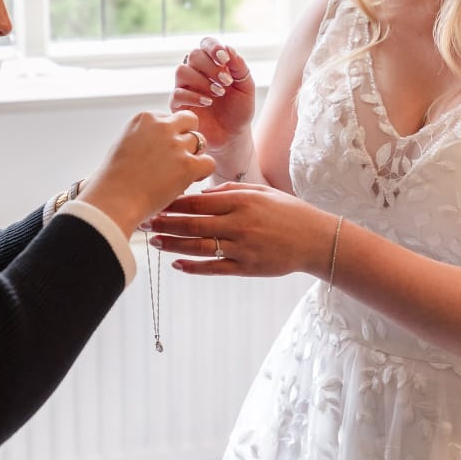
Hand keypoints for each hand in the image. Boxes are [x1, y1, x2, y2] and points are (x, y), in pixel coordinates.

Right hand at [79, 110, 214, 235]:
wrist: (113, 201)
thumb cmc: (113, 180)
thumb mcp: (124, 145)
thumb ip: (143, 136)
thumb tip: (158, 142)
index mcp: (144, 118)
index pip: (168, 117)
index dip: (168, 134)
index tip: (159, 151)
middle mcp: (161, 126)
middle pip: (189, 120)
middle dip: (187, 135)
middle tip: (178, 156)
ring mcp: (175, 145)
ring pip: (201, 142)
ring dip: (194, 155)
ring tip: (180, 172)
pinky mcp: (188, 165)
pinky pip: (209, 162)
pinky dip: (202, 172)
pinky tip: (189, 181)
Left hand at [143, 182, 334, 278]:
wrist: (316, 240)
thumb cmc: (287, 212)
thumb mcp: (261, 192)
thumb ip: (230, 191)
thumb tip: (200, 193)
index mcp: (241, 201)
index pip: (198, 201)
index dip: (173, 202)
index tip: (155, 201)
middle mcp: (239, 224)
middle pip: (193, 224)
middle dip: (165, 223)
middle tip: (144, 222)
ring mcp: (243, 248)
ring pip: (199, 247)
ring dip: (173, 245)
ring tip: (154, 242)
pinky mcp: (247, 268)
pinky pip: (215, 268)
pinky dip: (193, 267)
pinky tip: (176, 264)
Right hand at [169, 37, 254, 162]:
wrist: (233, 136)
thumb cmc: (239, 110)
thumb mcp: (246, 87)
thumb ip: (240, 67)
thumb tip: (229, 48)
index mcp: (212, 63)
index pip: (206, 43)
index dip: (212, 47)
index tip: (224, 58)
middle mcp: (196, 72)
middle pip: (193, 55)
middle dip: (211, 66)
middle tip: (226, 82)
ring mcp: (185, 87)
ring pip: (182, 71)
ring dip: (201, 80)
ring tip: (218, 93)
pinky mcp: (178, 105)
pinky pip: (177, 93)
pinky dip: (193, 96)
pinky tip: (208, 102)